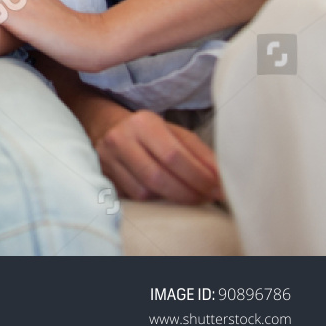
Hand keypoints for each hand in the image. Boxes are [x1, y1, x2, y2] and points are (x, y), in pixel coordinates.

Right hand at [90, 106, 223, 205]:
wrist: (107, 128)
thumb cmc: (150, 134)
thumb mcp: (176, 134)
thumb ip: (200, 154)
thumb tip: (222, 179)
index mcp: (143, 123)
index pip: (174, 155)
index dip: (199, 176)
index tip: (218, 190)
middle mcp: (120, 139)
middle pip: (158, 176)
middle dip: (189, 193)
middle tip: (207, 199)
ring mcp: (108, 160)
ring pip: (144, 192)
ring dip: (173, 200)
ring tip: (190, 198)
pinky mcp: (103, 177)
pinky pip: (133, 198)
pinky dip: (154, 201)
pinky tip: (166, 197)